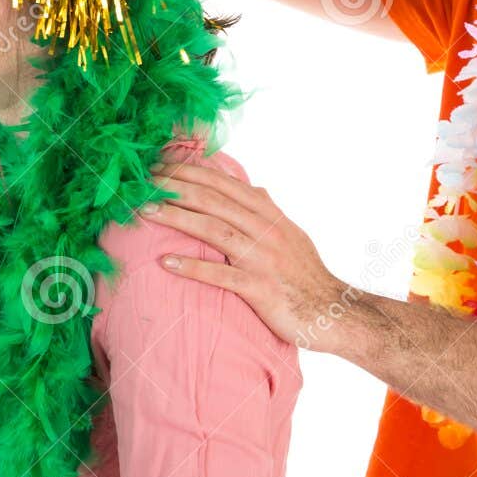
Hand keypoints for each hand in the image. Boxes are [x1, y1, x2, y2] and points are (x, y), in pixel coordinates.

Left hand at [148, 162, 343, 347]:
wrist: (334, 311)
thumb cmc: (307, 276)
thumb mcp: (291, 235)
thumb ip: (269, 212)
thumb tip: (256, 189)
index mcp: (270, 215)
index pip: (224, 184)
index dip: (191, 172)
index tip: (161, 165)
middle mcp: (266, 230)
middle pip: (214, 200)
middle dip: (176, 187)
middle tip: (142, 181)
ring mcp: (264, 259)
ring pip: (215, 230)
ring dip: (178, 218)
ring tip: (146, 211)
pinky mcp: (261, 289)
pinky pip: (222, 275)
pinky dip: (193, 268)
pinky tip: (166, 263)